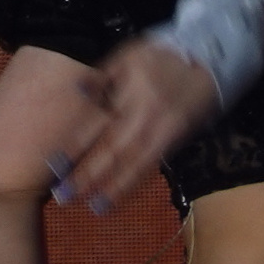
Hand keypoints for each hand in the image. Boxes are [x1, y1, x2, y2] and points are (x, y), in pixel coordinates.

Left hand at [64, 39, 221, 213]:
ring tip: (95, 208)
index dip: (76, 147)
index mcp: (130, 93)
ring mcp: (164, 132)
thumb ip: (101, 77)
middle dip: (89, 176)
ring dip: (115, 188)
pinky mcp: (176, 142)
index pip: (98, 125)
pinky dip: (136, 184)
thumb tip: (75, 90)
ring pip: (137, 165)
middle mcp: (147, 116)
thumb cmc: (158, 57)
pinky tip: (120, 198)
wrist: (209, 60)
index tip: (54, 166)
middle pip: (115, 150)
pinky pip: (153, 166)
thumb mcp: (127, 56)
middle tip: (64, 197)